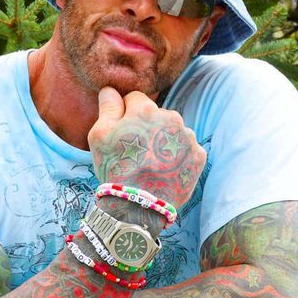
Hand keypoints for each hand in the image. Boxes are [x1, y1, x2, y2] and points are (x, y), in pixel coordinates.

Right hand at [86, 87, 206, 209]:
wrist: (140, 207)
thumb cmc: (115, 169)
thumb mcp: (99, 136)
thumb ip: (107, 108)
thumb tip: (110, 89)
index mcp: (146, 110)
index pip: (134, 99)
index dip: (124, 114)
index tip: (120, 132)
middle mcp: (172, 118)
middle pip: (156, 115)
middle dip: (146, 127)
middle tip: (135, 151)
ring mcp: (188, 137)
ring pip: (172, 132)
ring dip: (162, 141)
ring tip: (150, 163)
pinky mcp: (199, 156)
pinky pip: (185, 149)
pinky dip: (176, 157)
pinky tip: (164, 170)